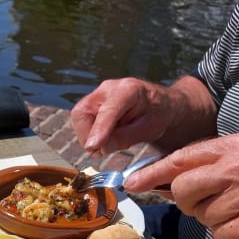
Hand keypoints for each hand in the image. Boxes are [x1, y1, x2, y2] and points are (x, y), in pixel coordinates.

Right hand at [71, 76, 216, 153]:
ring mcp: (98, 94)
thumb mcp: (147, 130)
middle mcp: (109, 88)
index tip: (92, 147)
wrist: (159, 104)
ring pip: (79, 117)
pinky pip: (81, 120)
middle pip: (83, 112)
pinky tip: (106, 135)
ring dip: (88, 135)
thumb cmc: (157, 115)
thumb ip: (124, 138)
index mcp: (129, 90)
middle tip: (101, 150)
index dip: (98, 129)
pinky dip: (90, 133)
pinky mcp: (92, 102)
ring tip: (109, 141)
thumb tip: (99, 148)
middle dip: (88, 135)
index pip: (108, 111)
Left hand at [124, 131, 238, 238]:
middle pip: (184, 189)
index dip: (154, 172)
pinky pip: (221, 234)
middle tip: (207, 203)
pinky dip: (232, 235)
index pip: (183, 157)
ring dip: (217, 218)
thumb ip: (215, 163)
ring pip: (202, 214)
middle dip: (187, 202)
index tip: (133, 182)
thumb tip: (169, 180)